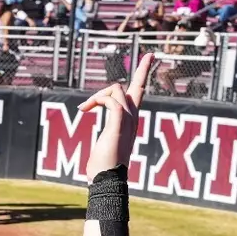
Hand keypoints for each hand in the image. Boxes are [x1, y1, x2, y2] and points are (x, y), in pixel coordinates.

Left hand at [79, 53, 154, 176]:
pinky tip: (85, 110)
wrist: (107, 181)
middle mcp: (133, 118)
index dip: (144, 75)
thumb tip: (101, 133)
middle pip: (139, 87)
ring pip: (117, 89)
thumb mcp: (106, 144)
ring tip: (85, 109)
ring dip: (98, 94)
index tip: (150, 57)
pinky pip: (111, 100)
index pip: (139, 94)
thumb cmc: (103, 167)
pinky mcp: (118, 124)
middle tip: (151, 54)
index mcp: (130, 121)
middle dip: (145, 69)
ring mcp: (127, 121)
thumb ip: (109, 133)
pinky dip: (97, 100)